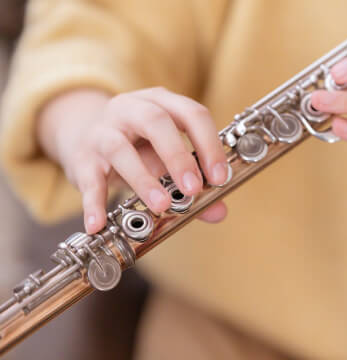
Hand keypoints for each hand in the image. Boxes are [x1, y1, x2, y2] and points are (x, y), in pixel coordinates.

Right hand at [37, 87, 228, 233]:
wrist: (84, 135)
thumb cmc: (136, 146)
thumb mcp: (164, 156)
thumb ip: (192, 181)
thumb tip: (218, 211)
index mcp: (161, 103)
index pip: (191, 113)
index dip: (209, 144)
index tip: (219, 177)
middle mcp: (131, 109)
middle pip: (155, 122)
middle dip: (178, 156)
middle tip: (193, 188)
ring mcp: (103, 130)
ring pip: (120, 149)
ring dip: (143, 179)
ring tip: (160, 205)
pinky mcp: (82, 156)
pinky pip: (88, 178)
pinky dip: (94, 202)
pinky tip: (98, 224)